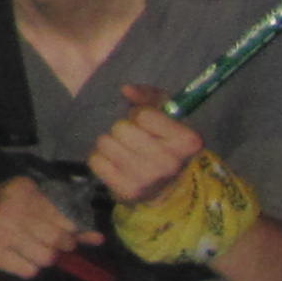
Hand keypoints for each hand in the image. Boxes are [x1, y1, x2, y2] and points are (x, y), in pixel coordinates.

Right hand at [0, 173, 95, 279]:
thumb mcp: (25, 202)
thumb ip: (62, 218)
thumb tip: (98, 238)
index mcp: (24, 190)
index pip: (66, 218)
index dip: (68, 231)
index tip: (58, 232)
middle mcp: (13, 207)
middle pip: (58, 240)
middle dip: (54, 246)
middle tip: (35, 240)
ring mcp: (1, 230)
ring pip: (46, 258)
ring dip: (38, 258)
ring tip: (21, 248)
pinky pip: (29, 271)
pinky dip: (24, 268)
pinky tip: (10, 256)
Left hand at [87, 86, 207, 206]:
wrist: (167, 189)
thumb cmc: (164, 144)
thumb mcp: (165, 116)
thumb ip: (147, 96)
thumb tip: (126, 89)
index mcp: (186, 141)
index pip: (143, 115)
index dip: (137, 114)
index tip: (143, 121)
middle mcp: (169, 162)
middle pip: (121, 129)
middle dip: (122, 128)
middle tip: (131, 137)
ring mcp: (147, 179)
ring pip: (105, 143)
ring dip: (110, 142)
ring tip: (122, 148)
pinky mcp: (127, 191)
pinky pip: (95, 160)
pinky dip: (101, 158)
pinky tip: (115, 162)